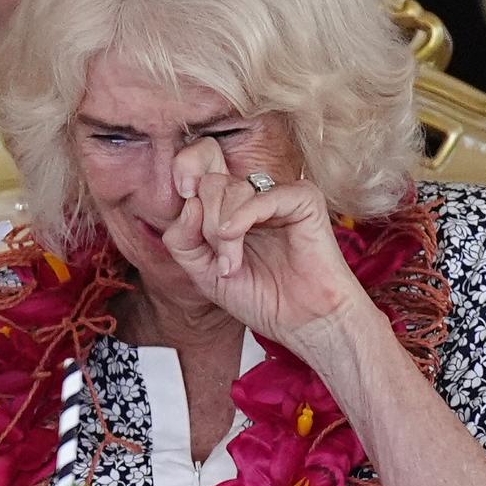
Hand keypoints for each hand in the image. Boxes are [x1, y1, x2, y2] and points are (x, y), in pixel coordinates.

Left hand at [161, 138, 373, 344]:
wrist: (303, 323)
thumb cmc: (260, 298)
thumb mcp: (203, 273)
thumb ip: (183, 239)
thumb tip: (188, 202)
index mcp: (229, 205)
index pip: (200, 162)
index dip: (184, 169)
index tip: (182, 192)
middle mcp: (253, 195)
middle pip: (211, 181)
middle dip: (205, 224)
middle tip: (220, 260)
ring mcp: (278, 195)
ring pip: (231, 188)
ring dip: (222, 232)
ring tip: (232, 266)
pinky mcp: (303, 200)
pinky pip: (262, 195)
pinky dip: (242, 217)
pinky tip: (233, 238)